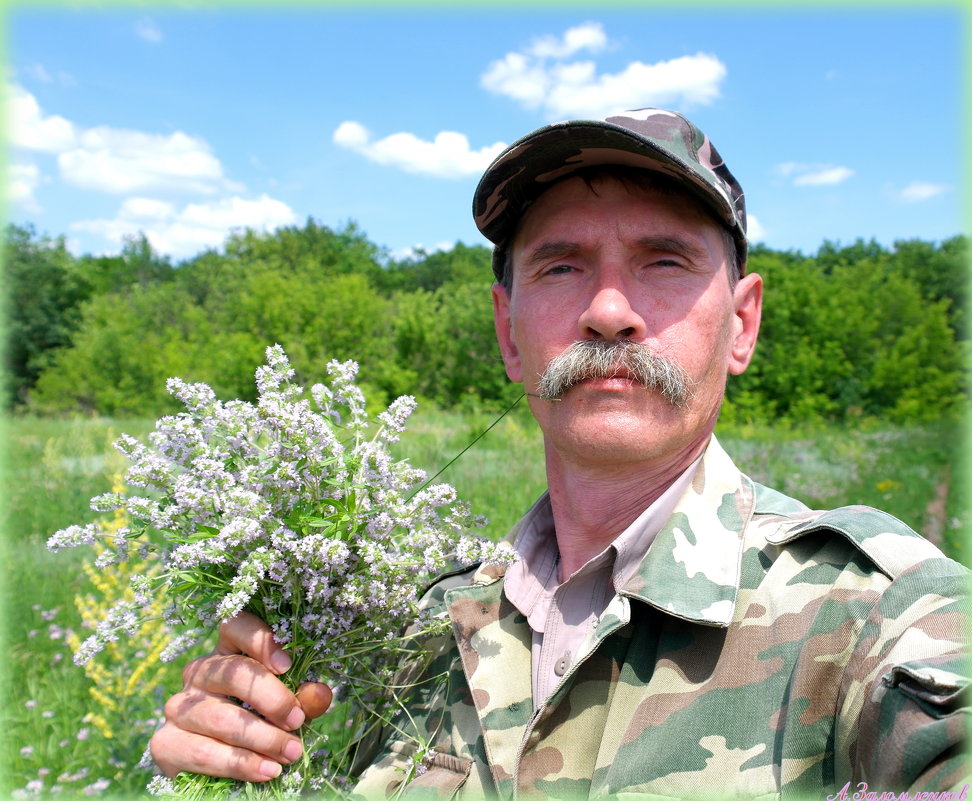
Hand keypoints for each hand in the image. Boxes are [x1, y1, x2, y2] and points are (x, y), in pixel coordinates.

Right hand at [149, 611, 332, 781]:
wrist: (217, 773)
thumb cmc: (259, 725)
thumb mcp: (285, 709)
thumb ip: (303, 700)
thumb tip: (321, 693)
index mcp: (228, 652)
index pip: (235, 625)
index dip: (260, 639)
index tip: (286, 665)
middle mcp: (199, 672)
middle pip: (233, 672)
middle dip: (272, 699)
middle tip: (297, 721)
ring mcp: (178, 707)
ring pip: (222, 718)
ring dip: (263, 738)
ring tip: (291, 753)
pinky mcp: (165, 743)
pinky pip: (204, 752)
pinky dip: (240, 764)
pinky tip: (266, 771)